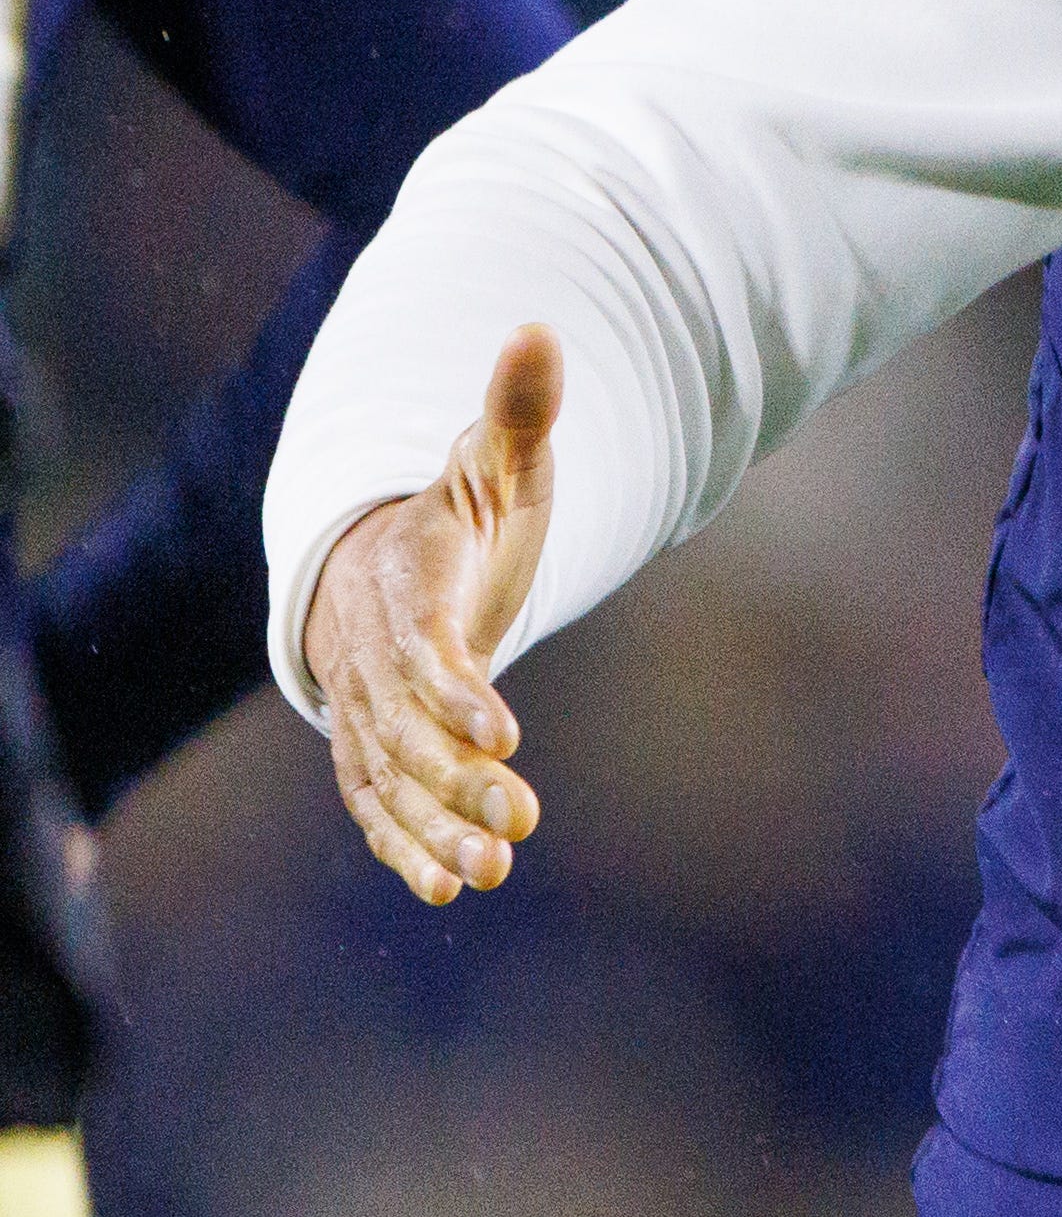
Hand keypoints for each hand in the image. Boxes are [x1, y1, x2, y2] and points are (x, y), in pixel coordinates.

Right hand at [299, 326, 560, 904]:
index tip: (505, 734)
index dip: (457, 692)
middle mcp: (374, 659)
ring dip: (436, 827)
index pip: (423, 649)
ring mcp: (367, 710)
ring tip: (491, 872)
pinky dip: (405, 848)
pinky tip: (449, 890)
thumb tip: (539, 326)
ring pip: (392, 777)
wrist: (382, 563)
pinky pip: (377, 805)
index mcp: (404, 587)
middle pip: (409, 730)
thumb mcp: (495, 459)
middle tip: (521, 820)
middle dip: (458, 778)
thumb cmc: (460, 512)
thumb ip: (517, 409)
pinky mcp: (374, 752)